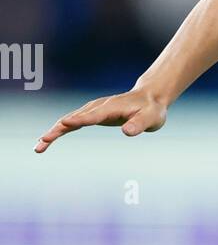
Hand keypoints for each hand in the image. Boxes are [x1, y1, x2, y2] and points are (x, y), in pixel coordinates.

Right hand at [34, 89, 167, 152]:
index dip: (78, 119)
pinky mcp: (92, 115)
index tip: (64, 123)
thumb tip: (127, 132)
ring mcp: (93, 110)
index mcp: (111, 107)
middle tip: (42, 142)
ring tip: (39, 146)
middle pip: (74, 118)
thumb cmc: (152, 110)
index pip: (93, 115)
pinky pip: (72, 123)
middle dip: (57, 130)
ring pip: (69, 120)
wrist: (150, 98)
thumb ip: (139, 125)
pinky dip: (60, 131)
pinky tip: (48, 140)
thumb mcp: (151, 118)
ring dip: (53, 132)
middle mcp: (98, 107)